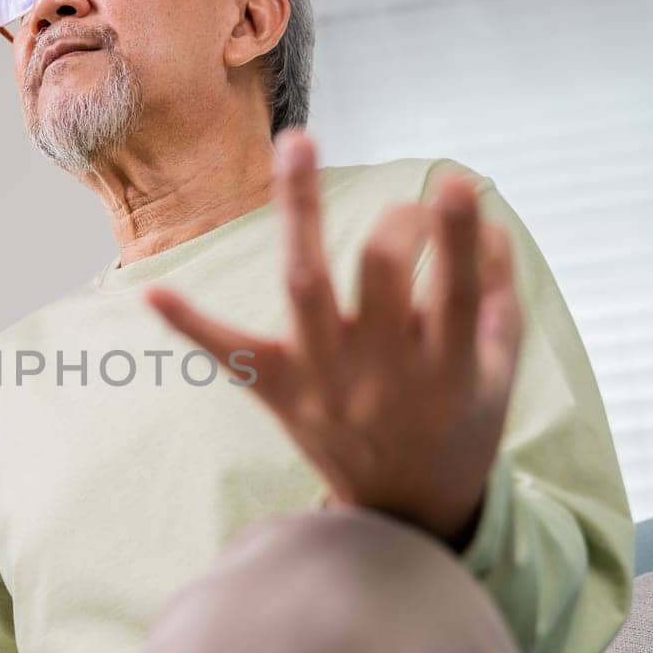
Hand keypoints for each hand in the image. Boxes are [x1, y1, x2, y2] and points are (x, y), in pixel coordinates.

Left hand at [146, 131, 523, 544]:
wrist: (402, 510)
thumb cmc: (458, 419)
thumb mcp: (499, 368)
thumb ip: (497, 288)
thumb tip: (478, 211)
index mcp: (448, 371)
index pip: (456, 291)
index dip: (458, 236)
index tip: (456, 182)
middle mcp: (381, 376)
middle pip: (379, 275)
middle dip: (397, 223)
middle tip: (412, 208)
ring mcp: (322, 383)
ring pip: (305, 286)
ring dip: (300, 209)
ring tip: (298, 142)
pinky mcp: (275, 392)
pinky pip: (228, 355)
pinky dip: (190, 324)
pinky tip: (152, 292)